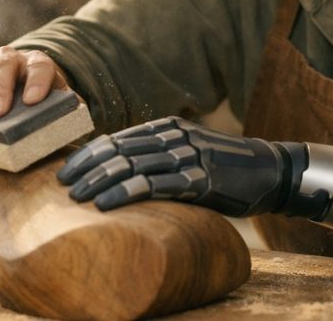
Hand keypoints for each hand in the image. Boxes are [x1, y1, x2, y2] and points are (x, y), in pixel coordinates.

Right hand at [0, 46, 67, 125]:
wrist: (24, 101)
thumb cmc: (44, 108)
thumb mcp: (58, 109)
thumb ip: (64, 117)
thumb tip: (68, 136)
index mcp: (36, 65)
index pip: (39, 66)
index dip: (37, 81)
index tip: (33, 101)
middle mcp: (8, 62)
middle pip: (2, 65)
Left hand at [57, 116, 329, 218]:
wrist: (269, 172)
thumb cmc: (225, 168)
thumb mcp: (189, 153)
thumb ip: (160, 156)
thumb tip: (121, 172)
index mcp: (168, 128)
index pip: (118, 138)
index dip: (89, 154)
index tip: (66, 170)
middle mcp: (174, 136)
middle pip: (119, 149)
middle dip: (87, 168)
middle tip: (63, 185)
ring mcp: (187, 156)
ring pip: (131, 165)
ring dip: (99, 181)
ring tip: (77, 197)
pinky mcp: (198, 179)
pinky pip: (154, 184)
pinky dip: (125, 192)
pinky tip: (106, 204)